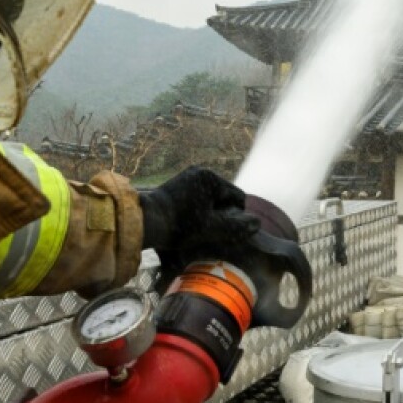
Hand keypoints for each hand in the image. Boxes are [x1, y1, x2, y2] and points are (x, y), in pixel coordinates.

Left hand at [138, 167, 260, 286]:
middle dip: (221, 213)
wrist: (145, 222)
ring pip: (210, 197)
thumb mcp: (213, 228)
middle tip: (211, 230)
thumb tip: (257, 224)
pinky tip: (189, 222)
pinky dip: (197, 208)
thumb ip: (237, 226)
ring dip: (209, 212)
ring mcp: (187, 176)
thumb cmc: (180, 225)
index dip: (236, 215)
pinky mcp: (176, 184)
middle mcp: (200, 172)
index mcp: (211, 178)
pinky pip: (197, 196)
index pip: (237, 197)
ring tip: (198, 228)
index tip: (224, 230)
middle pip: (223, 196)